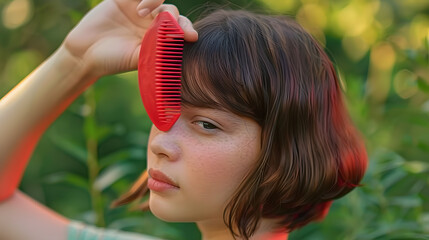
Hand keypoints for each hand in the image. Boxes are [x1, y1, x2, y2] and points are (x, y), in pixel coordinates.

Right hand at [63, 0, 197, 77]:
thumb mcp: (139, 58)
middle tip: (170, 21)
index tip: (192, 37)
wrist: (85, 53)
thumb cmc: (113, 60)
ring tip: (141, 12)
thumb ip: (158, 51)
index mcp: (160, 39)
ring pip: (157, 0)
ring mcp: (138, 10)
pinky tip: (139, 6)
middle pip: (171, 13)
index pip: (179, 30)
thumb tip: (180, 46)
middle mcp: (152, 23)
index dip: (186, 30)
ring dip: (155, 2)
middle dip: (174, 17)